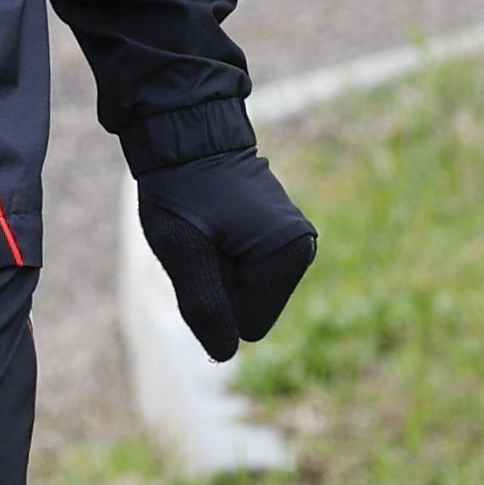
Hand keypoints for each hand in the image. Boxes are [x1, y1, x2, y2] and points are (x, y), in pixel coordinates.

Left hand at [139, 148, 318, 362]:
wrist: (184, 132)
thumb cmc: (181, 188)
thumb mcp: (183, 249)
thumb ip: (205, 304)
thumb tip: (226, 352)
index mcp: (289, 254)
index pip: (248, 326)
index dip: (216, 298)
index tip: (203, 250)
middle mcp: (302, 248)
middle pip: (250, 309)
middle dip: (219, 284)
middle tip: (201, 236)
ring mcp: (293, 239)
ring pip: (245, 291)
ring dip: (219, 269)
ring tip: (206, 225)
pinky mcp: (279, 232)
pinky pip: (246, 269)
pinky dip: (224, 254)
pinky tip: (214, 220)